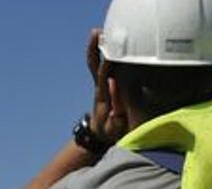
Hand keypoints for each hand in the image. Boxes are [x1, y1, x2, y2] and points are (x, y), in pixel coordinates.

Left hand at [86, 29, 126, 145]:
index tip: (112, 54)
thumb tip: (117, 99)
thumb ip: (118, 114)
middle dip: (94, 50)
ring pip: (94, 62)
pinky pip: (98, 65)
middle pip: (93, 65)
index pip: (103, 77)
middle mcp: (99, 87)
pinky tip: (105, 41)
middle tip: (97, 34)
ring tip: (99, 32)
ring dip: (95, 47)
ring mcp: (99, 84)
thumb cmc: (109, 131)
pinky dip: (100, 52)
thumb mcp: (115, 127)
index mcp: (103, 96)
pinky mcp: (102, 84)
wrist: (97, 134)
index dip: (106, 65)